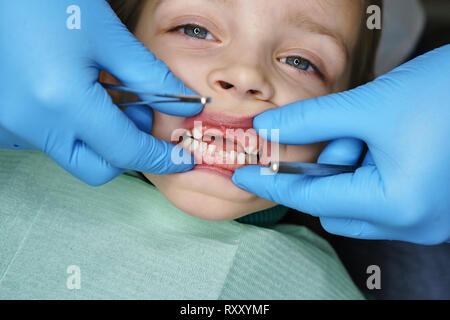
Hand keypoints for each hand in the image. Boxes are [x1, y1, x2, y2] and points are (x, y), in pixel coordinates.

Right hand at [0, 0, 202, 184]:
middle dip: (128, 152)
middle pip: (97, 168)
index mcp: (62, 101)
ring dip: (102, 139)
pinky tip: (79, 96)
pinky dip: (76, 129)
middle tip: (138, 114)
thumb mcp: (110, 38)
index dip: (159, 158)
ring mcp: (13, 125)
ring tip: (104, 94)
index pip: (125, 151)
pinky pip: (52, 141)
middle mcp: (32, 123)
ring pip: (75, 156)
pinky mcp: (5, 121)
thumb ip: (152, 78)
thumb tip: (186, 107)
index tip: (181, 159)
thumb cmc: (53, 3)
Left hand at [232, 45, 449, 244]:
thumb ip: (312, 120)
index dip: (272, 184)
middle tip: (343, 132)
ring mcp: (425, 218)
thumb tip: (269, 127)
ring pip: (355, 200)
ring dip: (348, 167)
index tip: (244, 176)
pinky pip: (380, 196)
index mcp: (398, 205)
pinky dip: (367, 171)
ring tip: (373, 131)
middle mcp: (413, 222)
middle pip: (333, 204)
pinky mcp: (430, 205)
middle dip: (325, 168)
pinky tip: (382, 142)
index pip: (312, 198)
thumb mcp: (372, 105)